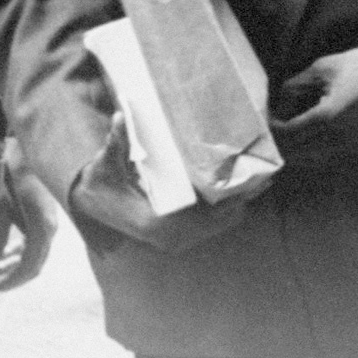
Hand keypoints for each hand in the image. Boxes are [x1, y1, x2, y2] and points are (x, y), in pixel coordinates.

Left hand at [0, 135, 61, 292]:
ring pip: (31, 258)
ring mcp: (47, 225)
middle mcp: (49, 230)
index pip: (27, 268)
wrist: (28, 147)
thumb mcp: (0, 203)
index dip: (7, 282)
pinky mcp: (43, 219)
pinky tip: (0, 253)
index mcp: (41, 228)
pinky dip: (14, 253)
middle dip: (6, 277)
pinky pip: (30, 246)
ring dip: (9, 266)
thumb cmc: (14, 172)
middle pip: (31, 267)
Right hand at [69, 111, 247, 252]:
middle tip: (266, 175)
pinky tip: (238, 192)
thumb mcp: (106, 160)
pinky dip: (227, 210)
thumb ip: (117, 141)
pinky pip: (212, 225)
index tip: (255, 181)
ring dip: (238, 204)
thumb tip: (120, 116)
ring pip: (219, 224)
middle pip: (222, 219)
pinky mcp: (179, 236)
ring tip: (259, 181)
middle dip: (243, 198)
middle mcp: (171, 237)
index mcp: (159, 223)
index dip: (234, 198)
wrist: (91, 202)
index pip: (209, 213)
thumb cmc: (101, 180)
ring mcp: (176, 240)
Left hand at [269, 40, 357, 169]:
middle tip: (270, 124)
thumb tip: (275, 103)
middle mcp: (337, 137)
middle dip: (279, 140)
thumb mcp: (320, 69)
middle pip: (294, 152)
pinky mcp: (354, 145)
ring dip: (293, 147)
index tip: (263, 116)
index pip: (287, 134)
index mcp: (327, 117)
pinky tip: (302, 133)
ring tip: (285, 128)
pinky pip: (322, 155)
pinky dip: (308, 148)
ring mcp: (347, 145)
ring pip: (307, 158)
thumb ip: (293, 87)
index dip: (271, 127)